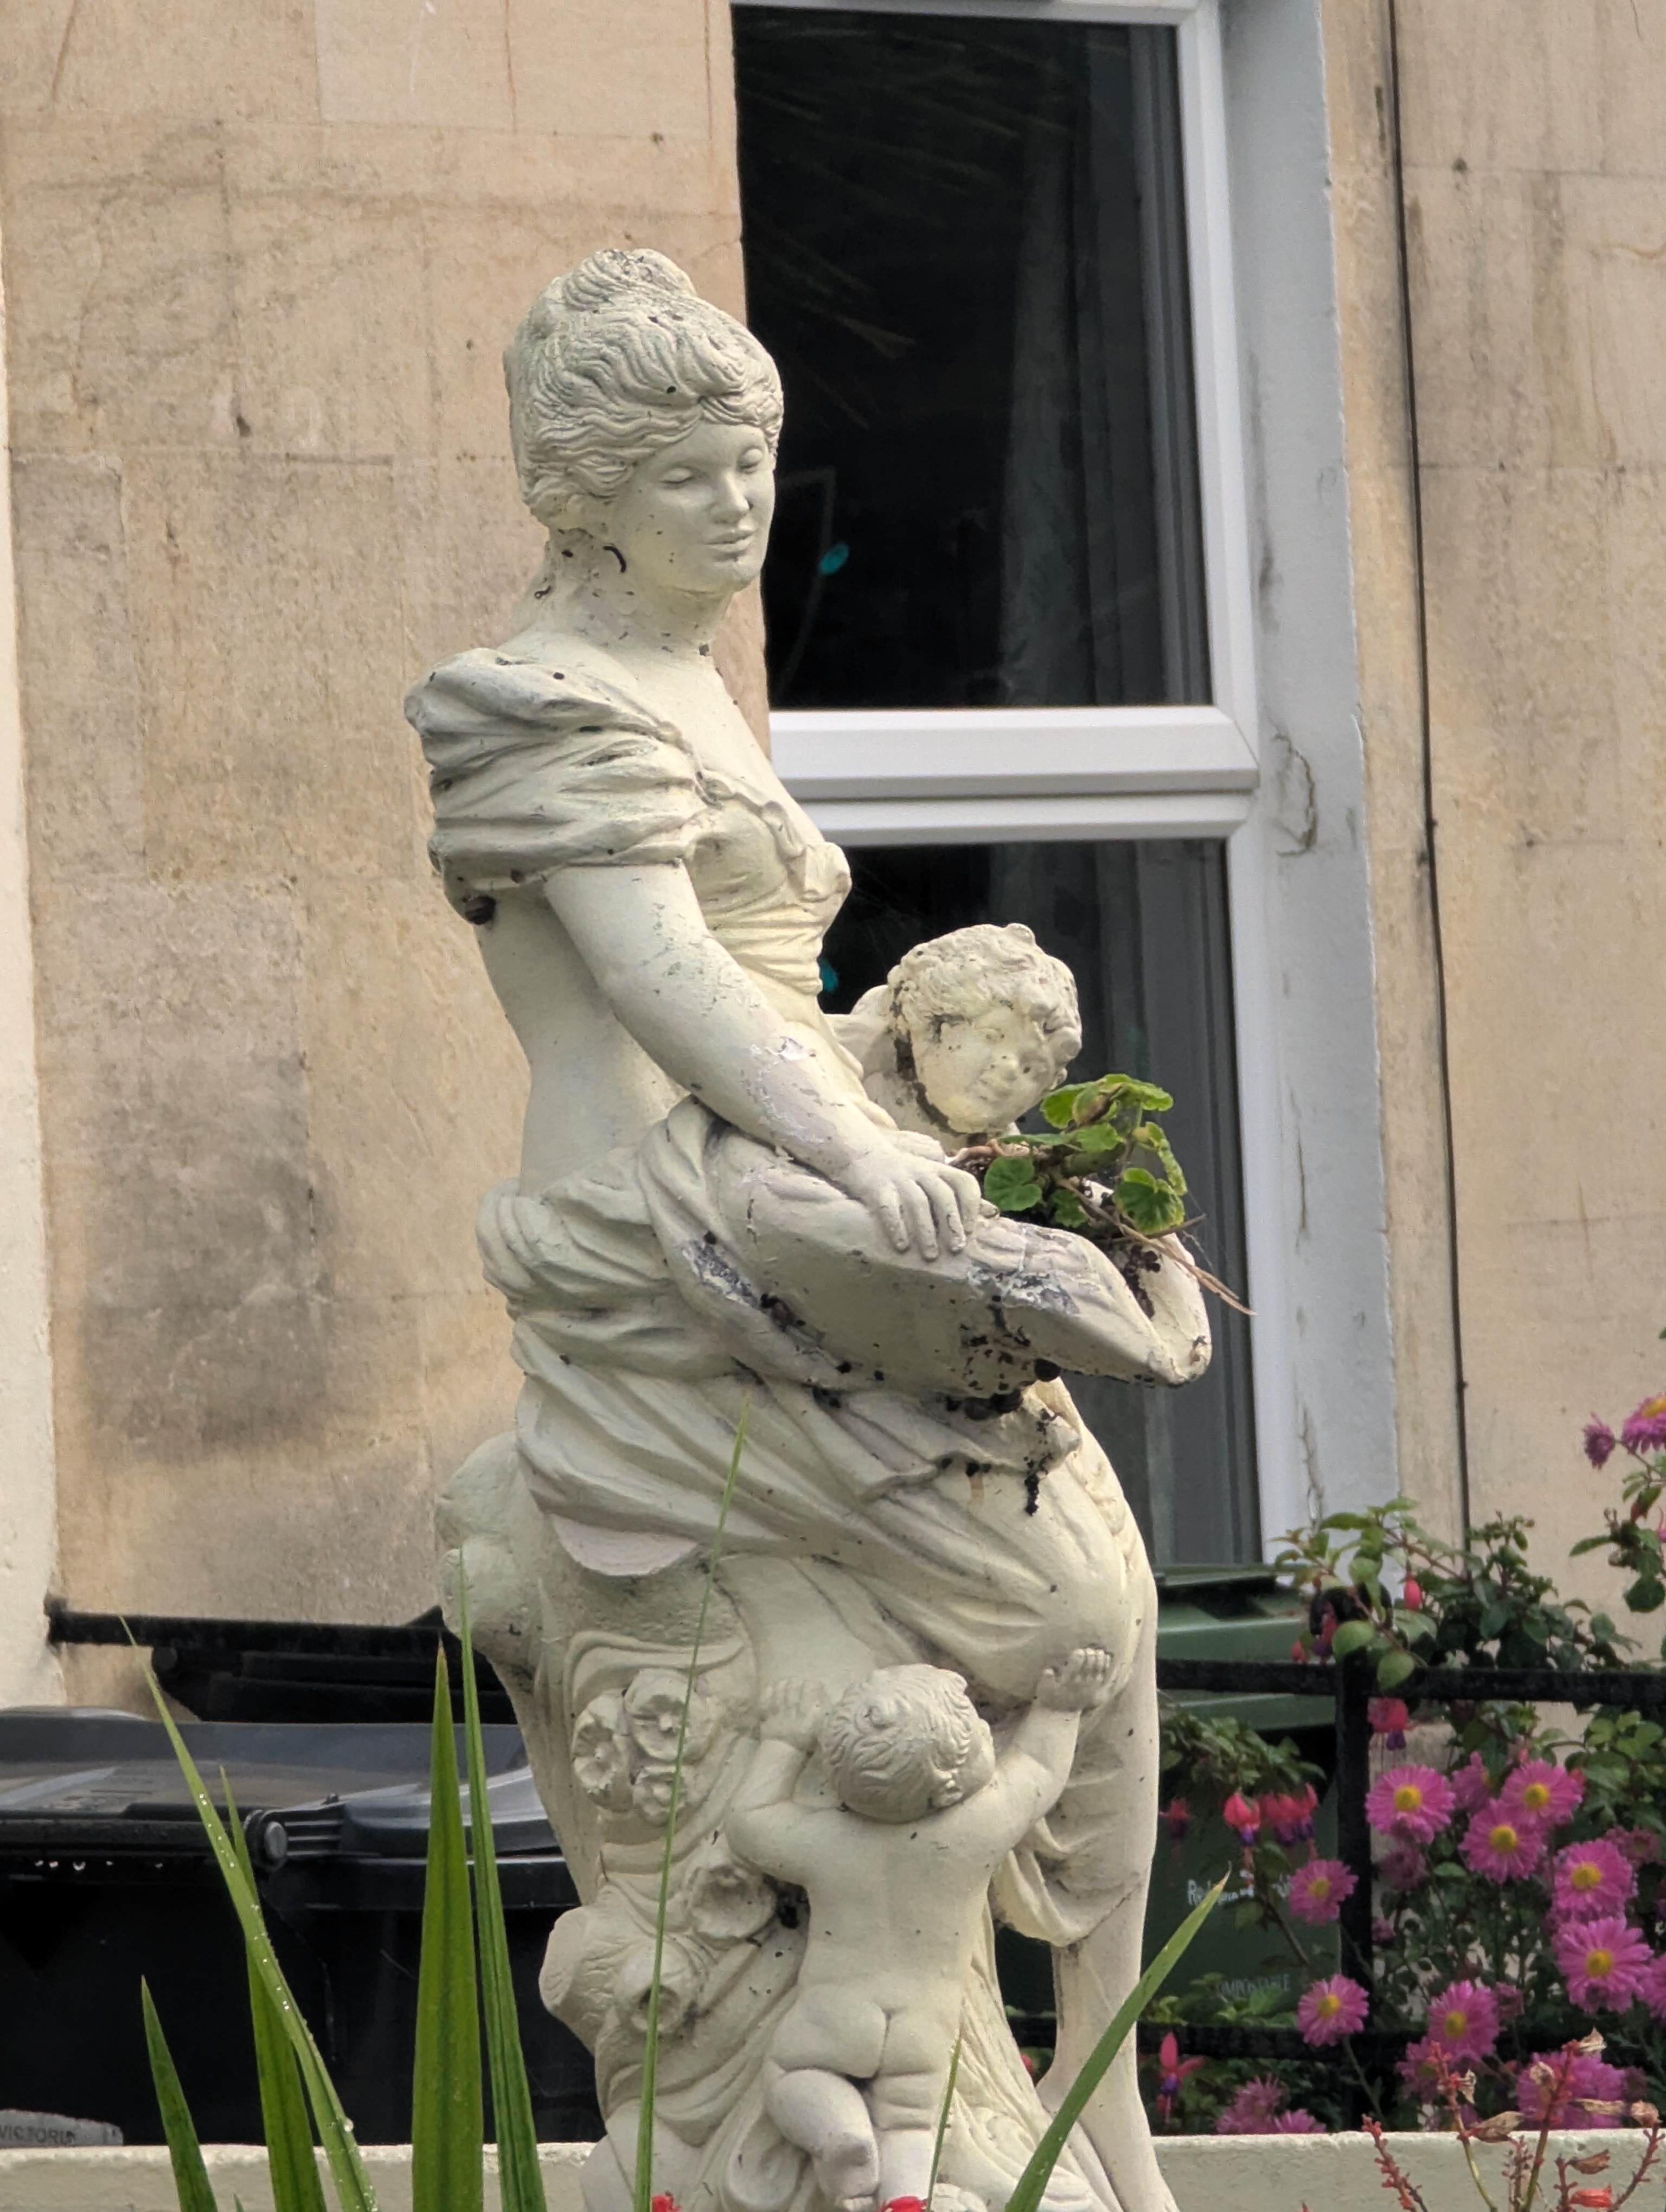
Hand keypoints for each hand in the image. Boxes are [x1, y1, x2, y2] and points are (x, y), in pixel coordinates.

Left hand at [760, 1678, 827, 1749]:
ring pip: (781, 1688)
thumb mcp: (819, 1729)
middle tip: (798, 1683)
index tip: (813, 1686)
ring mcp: (778, 1711)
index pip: (812, 1688)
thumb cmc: (804, 1744)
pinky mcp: (766, 1714)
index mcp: (810, 1714)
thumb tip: (822, 1700)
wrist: (783, 1756)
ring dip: (784, 1683)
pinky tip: (772, 1688)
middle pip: (795, 1686)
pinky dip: (769, 1690)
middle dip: (797, 1682)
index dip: (813, 1685)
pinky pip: (767, 1697)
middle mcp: (795, 1710)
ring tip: (786, 1682)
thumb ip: (821, 1714)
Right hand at [835, 1145, 980, 1258]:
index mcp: (938, 1170)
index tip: (971, 1231)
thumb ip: (956, 1194)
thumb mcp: (932, 1178)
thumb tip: (991, 1213)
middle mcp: (921, 1171)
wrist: (862, 1155)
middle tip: (956, 1248)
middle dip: (951, 1223)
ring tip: (930, 1255)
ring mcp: (898, 1178)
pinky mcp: (876, 1187)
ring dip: (926, 1231)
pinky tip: (902, 1245)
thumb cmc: (904, 1175)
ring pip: (917, 1202)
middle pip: (943, 1195)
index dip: (971, 1206)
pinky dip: (897, 1227)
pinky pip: (889, 1207)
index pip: (963, 1182)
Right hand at [1036, 1647, 1113, 1711]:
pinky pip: (1104, 1677)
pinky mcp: (1096, 1690)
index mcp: (1067, 1682)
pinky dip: (1106, 1667)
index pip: (1074, 1668)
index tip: (1079, 1651)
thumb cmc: (1051, 1698)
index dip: (1078, 1659)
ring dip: (1100, 1661)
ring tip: (1100, 1651)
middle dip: (1090, 1657)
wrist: (1061, 1714)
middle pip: (1088, 1668)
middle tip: (1090, 1649)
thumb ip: (1046, 1679)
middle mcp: (1080, 1684)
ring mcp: (1089, 1687)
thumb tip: (1048, 1670)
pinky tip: (1107, 1658)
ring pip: (1097, 1672)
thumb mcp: (1044, 1689)